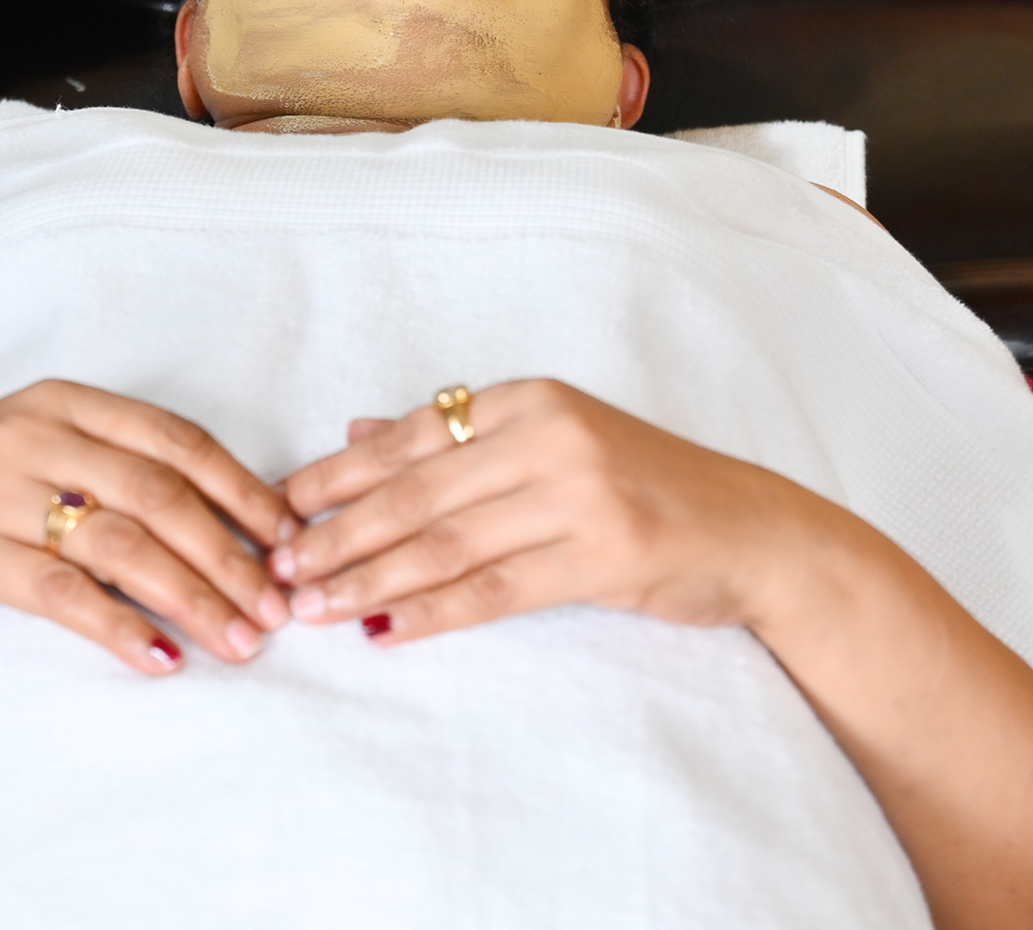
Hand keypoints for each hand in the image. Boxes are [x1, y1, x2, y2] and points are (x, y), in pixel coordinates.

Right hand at [0, 379, 292, 673]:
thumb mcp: (35, 447)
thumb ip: (114, 469)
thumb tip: (226, 522)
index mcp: (65, 402)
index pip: (177, 439)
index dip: (242, 489)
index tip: (290, 538)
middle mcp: (36, 435)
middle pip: (161, 496)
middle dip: (230, 557)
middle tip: (277, 607)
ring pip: (122, 546)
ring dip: (192, 599)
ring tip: (239, 641)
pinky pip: (62, 595)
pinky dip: (119, 628)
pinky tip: (161, 658)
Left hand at [269, 379, 801, 643]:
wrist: (753, 532)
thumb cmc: (646, 486)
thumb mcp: (554, 440)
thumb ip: (456, 436)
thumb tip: (355, 433)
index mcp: (530, 398)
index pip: (412, 436)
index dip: (339, 476)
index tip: (279, 508)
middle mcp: (549, 435)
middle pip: (417, 492)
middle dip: (338, 534)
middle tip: (279, 570)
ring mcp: (578, 494)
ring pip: (446, 543)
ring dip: (371, 579)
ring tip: (314, 608)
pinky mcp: (602, 556)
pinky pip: (495, 590)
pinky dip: (433, 614)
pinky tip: (386, 634)